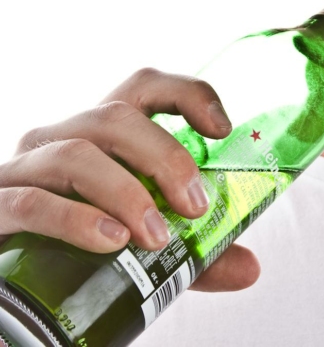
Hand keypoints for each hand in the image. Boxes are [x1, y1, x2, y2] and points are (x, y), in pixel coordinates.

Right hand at [0, 67, 259, 291]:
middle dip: (165, 157)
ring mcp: (25, 168)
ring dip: (127, 193)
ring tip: (155, 237)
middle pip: (117, 117)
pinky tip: (110, 242)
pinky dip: (75, 220)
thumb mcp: (145, 248)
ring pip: (77, 154)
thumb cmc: (80, 248)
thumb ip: (193, 255)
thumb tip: (249, 268)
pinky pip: (32, 200)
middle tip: (195, 206)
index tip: (223, 129)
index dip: (188, 94)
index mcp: (103, 137)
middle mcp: (62, 138)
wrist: (12, 286)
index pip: (145, 87)